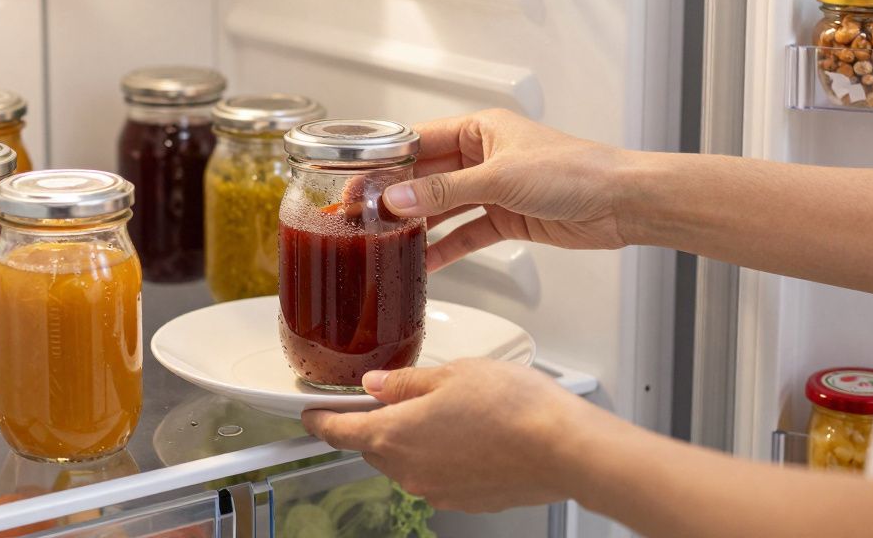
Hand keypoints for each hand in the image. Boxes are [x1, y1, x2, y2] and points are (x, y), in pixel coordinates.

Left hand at [301, 358, 606, 512]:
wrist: (563, 449)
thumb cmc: (513, 408)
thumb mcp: (451, 374)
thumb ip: (406, 382)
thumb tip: (378, 384)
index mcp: (393, 435)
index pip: (337, 431)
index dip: (318, 419)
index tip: (309, 412)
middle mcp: (408, 470)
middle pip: (373, 446)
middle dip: (375, 422)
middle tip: (392, 395)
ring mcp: (436, 490)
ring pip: (407, 460)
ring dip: (413, 438)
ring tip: (447, 408)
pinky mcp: (464, 499)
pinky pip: (437, 474)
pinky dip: (442, 454)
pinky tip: (468, 433)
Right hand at [382, 109, 632, 270]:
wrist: (620, 202)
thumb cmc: (574, 172)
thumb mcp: (500, 178)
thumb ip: (445, 191)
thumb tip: (400, 199)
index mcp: (481, 130)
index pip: (421, 140)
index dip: (389, 161)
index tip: (359, 180)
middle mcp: (485, 156)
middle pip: (429, 176)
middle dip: (399, 197)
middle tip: (364, 216)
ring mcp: (495, 188)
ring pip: (445, 206)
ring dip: (420, 225)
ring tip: (387, 242)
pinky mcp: (507, 218)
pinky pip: (467, 232)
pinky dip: (447, 247)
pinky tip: (425, 262)